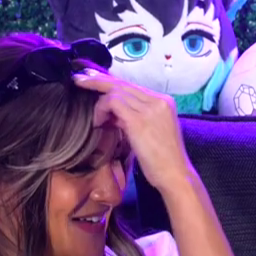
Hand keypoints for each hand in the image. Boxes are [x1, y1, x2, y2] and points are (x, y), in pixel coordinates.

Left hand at [72, 70, 192, 191]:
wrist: (175, 175)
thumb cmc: (163, 161)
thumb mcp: (150, 133)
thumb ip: (134, 119)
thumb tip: (113, 115)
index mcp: (163, 102)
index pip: (132, 86)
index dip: (110, 82)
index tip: (92, 80)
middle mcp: (158, 100)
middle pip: (122, 83)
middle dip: (98, 80)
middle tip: (79, 79)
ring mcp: (150, 108)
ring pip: (115, 91)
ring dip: (100, 103)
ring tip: (95, 119)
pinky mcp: (139, 119)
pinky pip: (112, 102)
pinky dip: (101, 110)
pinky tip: (98, 123)